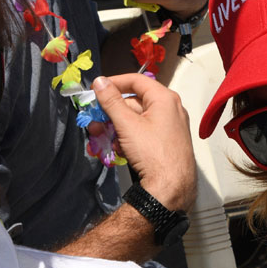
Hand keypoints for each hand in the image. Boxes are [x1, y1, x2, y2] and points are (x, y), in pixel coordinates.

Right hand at [91, 73, 196, 211]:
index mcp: (165, 98)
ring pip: (137, 119)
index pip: (136, 80)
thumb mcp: (127, 124)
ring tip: (105, 139)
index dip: (114, 82)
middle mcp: (171, 109)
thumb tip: (100, 81)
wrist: (170, 187)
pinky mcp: (167, 142)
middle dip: (112, 112)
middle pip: (135, 101)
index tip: (97, 89)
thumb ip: (111, 101)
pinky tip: (121, 150)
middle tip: (95, 121)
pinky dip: (130, 138)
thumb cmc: (152, 152)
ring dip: (118, 127)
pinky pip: (145, 133)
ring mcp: (170, 126)